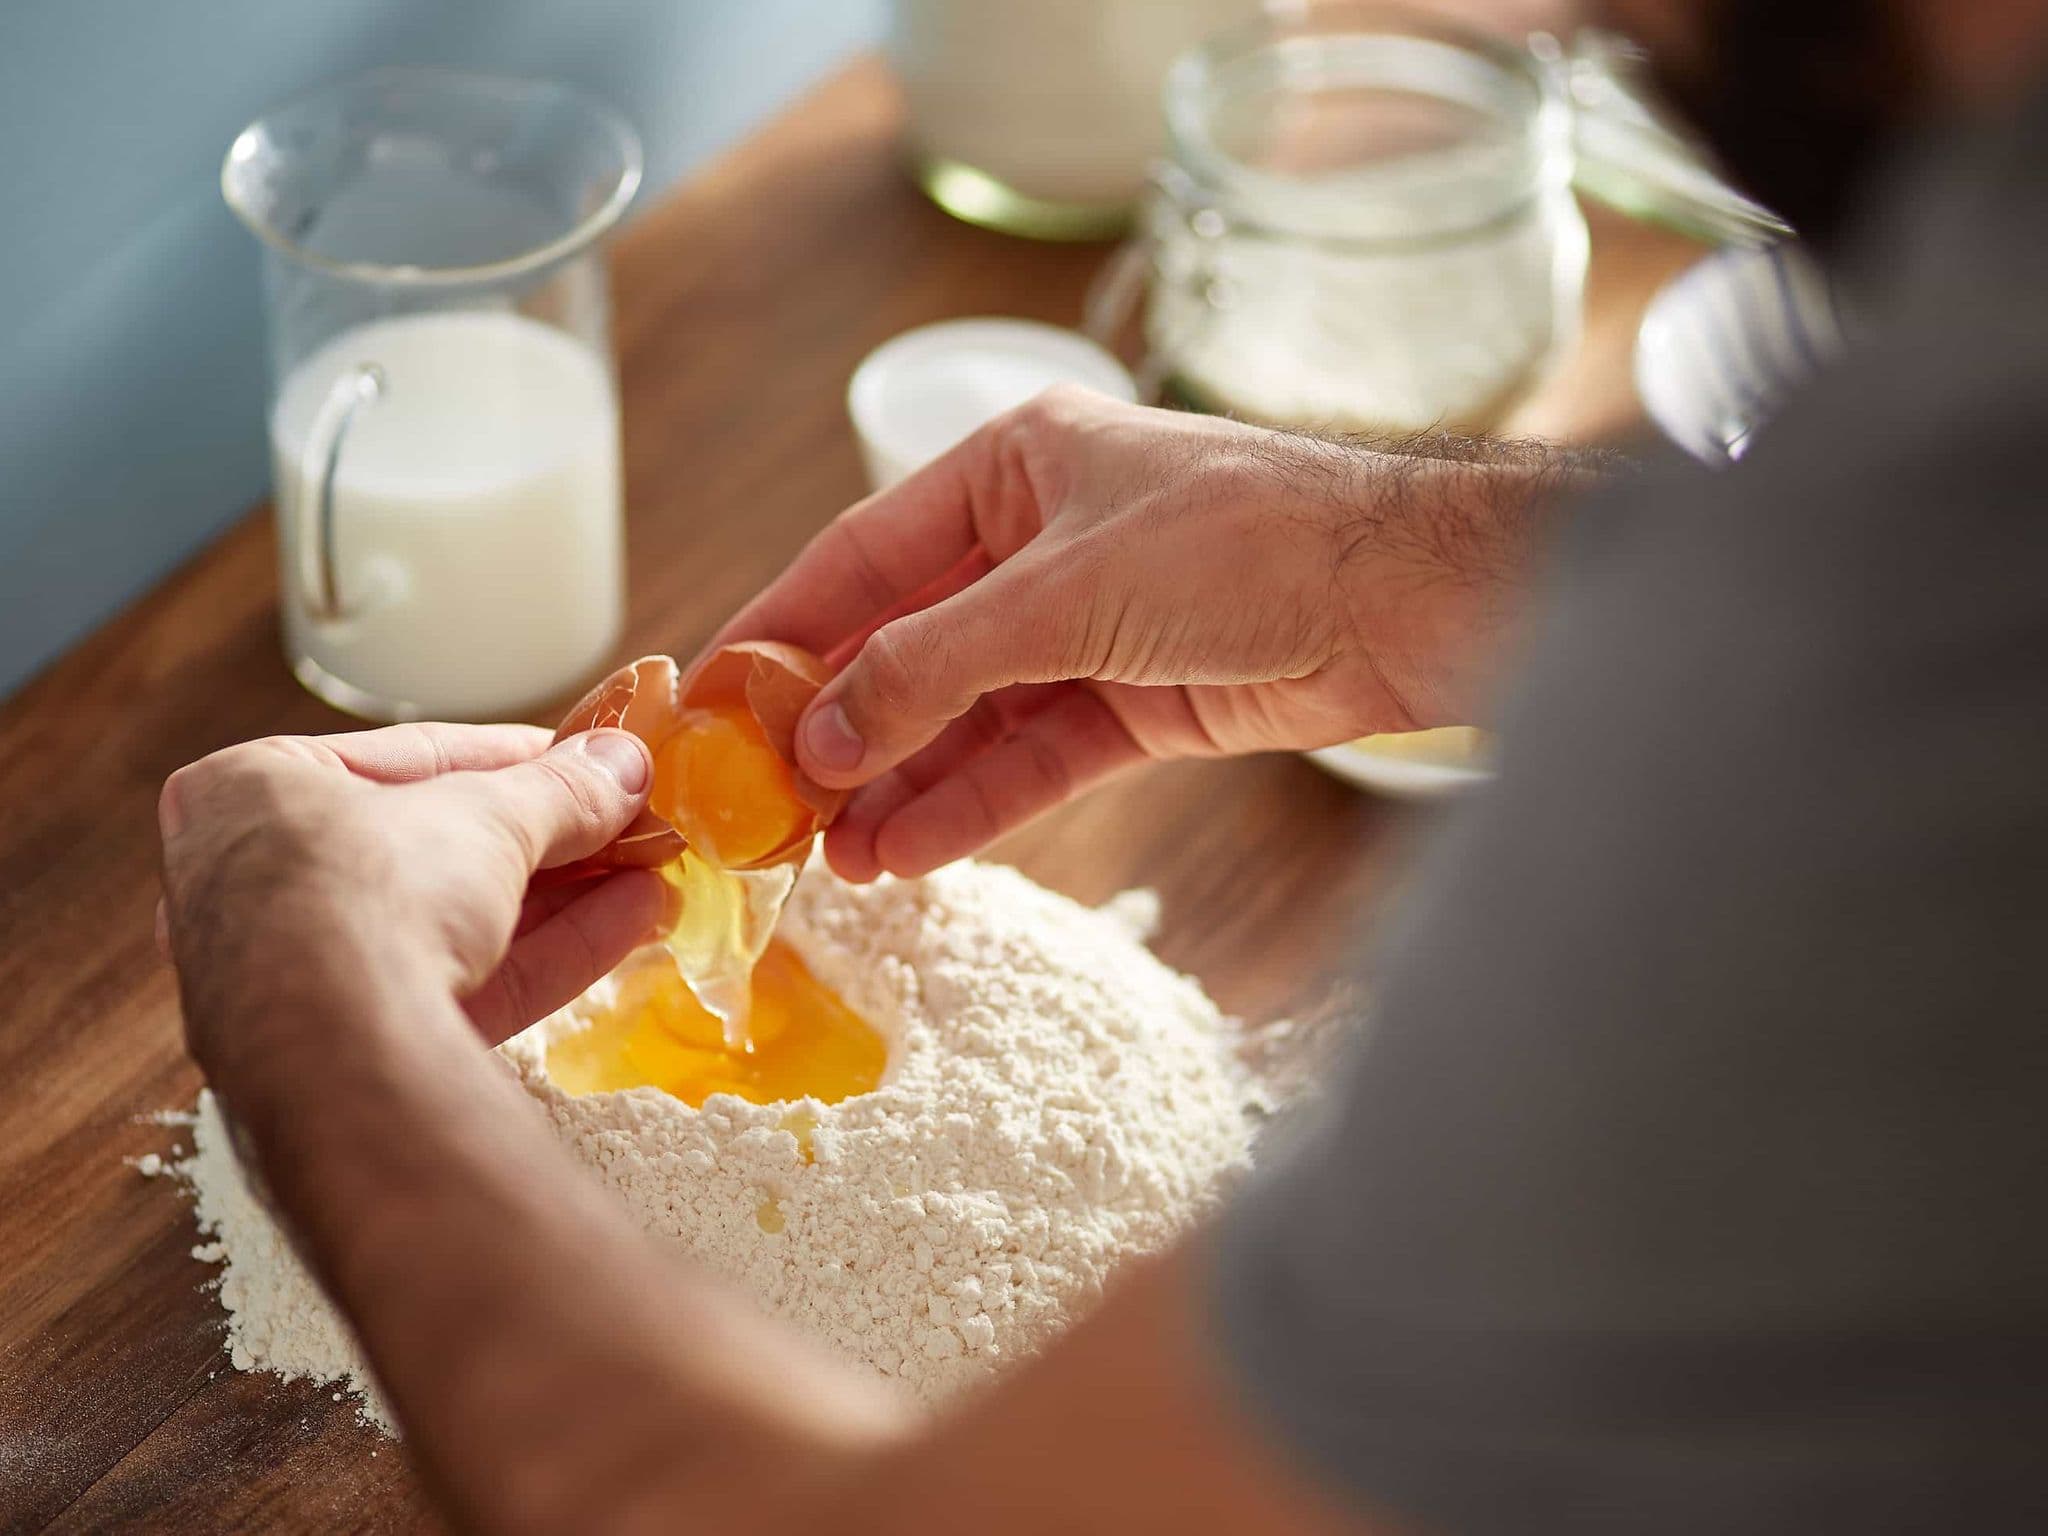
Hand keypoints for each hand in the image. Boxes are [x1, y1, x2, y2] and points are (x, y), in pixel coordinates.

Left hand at [157, 722, 664, 1062]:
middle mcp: (259, 881)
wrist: (334, 1051)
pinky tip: (633, 921)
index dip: (515, 757)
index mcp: (252, 791)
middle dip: (550, 837)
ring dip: (566, 895)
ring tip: (650, 869)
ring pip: (458, 921)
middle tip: (629, 820)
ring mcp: (307, 974)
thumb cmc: (369, 889)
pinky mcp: (361, 1047)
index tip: (590, 758)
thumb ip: (559, 789)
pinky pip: (464, 982)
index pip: (410, 758)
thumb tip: (626, 763)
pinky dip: (548, 952)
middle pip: (439, 846)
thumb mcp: (485, 816)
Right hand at [714, 387, 1561, 879]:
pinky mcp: (1132, 702)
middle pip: (906, 645)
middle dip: (839, 728)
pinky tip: (909, 850)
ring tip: (830, 858)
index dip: (781, 629)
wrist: (1402, 599)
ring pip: (964, 716)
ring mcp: (1084, 629)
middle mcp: (1037, 544)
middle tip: (765, 806)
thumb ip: (931, 666)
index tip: (709, 699)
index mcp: (1009, 470)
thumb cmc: (1240, 541)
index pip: (861, 556)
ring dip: (900, 784)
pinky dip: (972, 804)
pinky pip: (1029, 758)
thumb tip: (819, 739)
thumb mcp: (1061, 594)